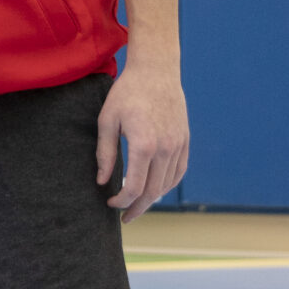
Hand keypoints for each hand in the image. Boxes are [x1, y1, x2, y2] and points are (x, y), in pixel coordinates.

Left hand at [95, 60, 188, 220]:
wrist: (156, 71)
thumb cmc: (127, 93)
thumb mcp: (107, 121)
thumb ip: (105, 154)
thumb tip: (103, 182)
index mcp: (144, 145)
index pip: (134, 187)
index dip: (121, 201)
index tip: (110, 203)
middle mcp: (165, 149)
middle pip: (153, 192)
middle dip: (137, 208)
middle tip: (124, 217)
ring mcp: (178, 145)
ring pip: (167, 184)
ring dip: (152, 199)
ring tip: (137, 204)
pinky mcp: (185, 140)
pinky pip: (179, 172)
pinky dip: (167, 185)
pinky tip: (155, 189)